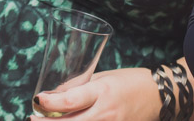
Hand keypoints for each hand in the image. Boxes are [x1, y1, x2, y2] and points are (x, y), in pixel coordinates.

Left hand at [30, 67, 160, 119]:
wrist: (160, 96)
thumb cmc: (130, 81)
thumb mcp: (103, 76)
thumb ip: (79, 85)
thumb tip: (53, 94)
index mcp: (102, 91)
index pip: (71, 100)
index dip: (50, 102)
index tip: (36, 99)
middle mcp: (107, 113)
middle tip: (33, 118)